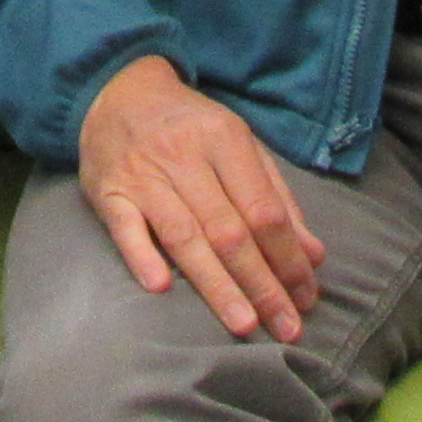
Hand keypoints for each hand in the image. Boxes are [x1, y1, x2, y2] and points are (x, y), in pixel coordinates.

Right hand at [78, 54, 324, 341]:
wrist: (118, 94)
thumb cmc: (191, 128)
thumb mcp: (241, 147)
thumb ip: (277, 199)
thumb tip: (313, 255)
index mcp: (224, 139)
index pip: (263, 210)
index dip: (289, 258)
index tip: (306, 296)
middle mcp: (184, 156)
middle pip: (229, 231)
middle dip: (262, 284)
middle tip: (286, 327)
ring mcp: (143, 175)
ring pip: (184, 237)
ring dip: (216, 285)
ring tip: (245, 324)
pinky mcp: (108, 191)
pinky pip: (125, 228)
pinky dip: (143, 256)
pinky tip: (160, 288)